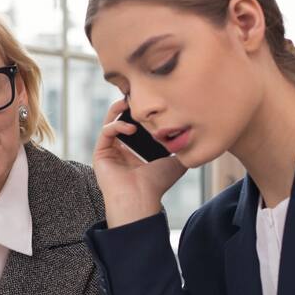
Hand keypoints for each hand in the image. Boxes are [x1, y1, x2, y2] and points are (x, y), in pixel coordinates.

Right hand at [93, 99, 186, 227]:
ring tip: (128, 102)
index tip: (151, 103)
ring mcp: (110, 153)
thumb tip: (194, 136)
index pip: (137, 128)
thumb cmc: (157, 184)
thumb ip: (181, 148)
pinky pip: (106, 132)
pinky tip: (130, 127)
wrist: (140, 198)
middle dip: (128, 108)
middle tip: (137, 95)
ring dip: (118, 110)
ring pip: (111, 123)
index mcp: (137, 155)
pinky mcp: (100, 154)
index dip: (143, 115)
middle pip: (122, 122)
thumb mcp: (176, 162)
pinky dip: (117, 125)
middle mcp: (122, 153)